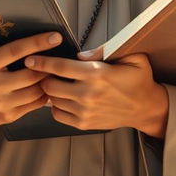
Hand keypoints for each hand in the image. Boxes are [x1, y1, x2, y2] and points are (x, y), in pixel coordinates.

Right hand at [0, 31, 62, 136]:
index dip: (37, 43)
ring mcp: (0, 103)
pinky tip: (47, 87)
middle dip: (48, 66)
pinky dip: (45, 94)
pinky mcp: (8, 116)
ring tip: (55, 72)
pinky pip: (35, 104)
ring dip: (48, 81)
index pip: (15, 50)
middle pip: (30, 74)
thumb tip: (36, 41)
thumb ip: (5, 51)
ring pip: (35, 91)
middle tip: (59, 58)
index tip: (55, 37)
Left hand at [25, 47, 168, 136]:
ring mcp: (85, 111)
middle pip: (50, 85)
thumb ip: (103, 51)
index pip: (61, 67)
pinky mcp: (84, 124)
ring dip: (50, 91)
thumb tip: (80, 54)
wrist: (145, 108)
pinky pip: (58, 115)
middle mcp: (88, 94)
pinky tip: (63, 97)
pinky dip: (56, 106)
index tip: (30, 58)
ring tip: (54, 83)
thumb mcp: (130, 56)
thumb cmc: (137, 79)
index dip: (42, 62)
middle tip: (45, 70)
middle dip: (44, 76)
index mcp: (97, 74)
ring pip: (52, 100)